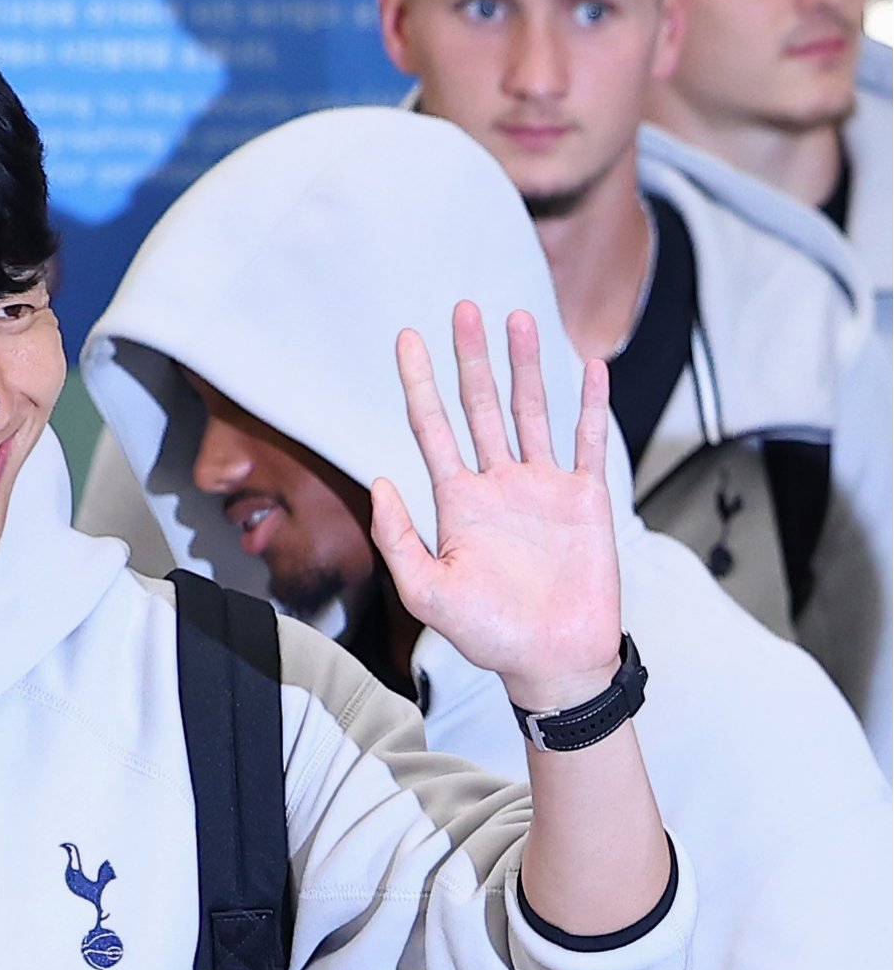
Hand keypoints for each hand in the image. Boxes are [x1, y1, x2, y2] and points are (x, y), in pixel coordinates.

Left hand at [374, 301, 621, 711]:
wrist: (551, 660)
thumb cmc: (487, 635)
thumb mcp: (426, 591)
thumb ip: (398, 538)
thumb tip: (380, 480)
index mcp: (456, 501)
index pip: (431, 427)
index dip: (419, 382)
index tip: (407, 339)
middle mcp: (497, 484)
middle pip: (480, 406)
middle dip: (471, 358)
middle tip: (463, 308)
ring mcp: (541, 487)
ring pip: (531, 411)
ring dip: (524, 366)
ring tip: (518, 318)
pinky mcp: (585, 498)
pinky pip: (586, 441)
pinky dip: (589, 403)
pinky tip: (588, 365)